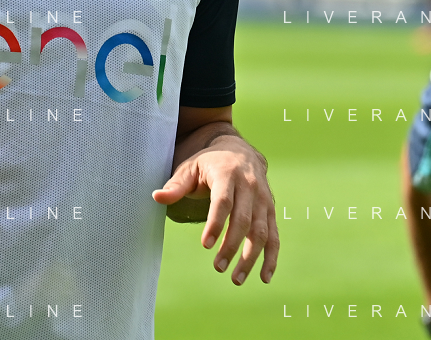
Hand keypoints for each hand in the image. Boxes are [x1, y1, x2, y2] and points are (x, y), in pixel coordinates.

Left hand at [152, 136, 278, 284]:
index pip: (223, 201)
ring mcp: (263, 199)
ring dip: (251, 257)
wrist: (239, 150)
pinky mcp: (271, 210)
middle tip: (218, 267)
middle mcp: (250, 186)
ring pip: (261, 231)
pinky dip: (271, 257)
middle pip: (243, 219)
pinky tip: (264, 277)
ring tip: (236, 279)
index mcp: (228, 174)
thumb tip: (156, 197)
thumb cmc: (208, 163)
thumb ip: (175, 186)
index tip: (205, 245)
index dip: (215, 223)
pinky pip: (274, 235)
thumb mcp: (189, 169)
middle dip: (232, 246)